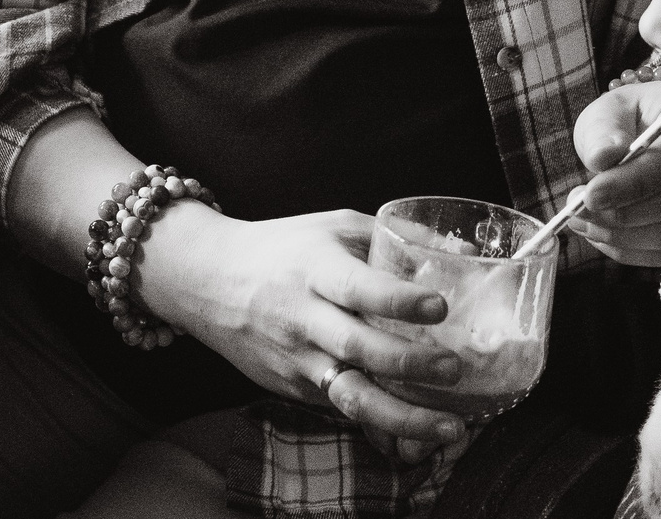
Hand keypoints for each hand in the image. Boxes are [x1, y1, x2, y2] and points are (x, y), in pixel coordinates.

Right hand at [134, 206, 475, 451]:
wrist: (206, 280)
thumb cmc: (280, 249)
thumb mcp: (329, 227)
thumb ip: (383, 240)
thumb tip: (450, 255)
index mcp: (314, 269)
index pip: (358, 288)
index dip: (399, 300)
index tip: (439, 307)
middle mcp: (303, 317)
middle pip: (358, 349)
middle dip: (411, 364)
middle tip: (454, 368)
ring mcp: (297, 359)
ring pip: (352, 397)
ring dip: (404, 418)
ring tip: (450, 427)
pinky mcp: (294, 388)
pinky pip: (344, 409)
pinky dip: (384, 423)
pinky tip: (422, 432)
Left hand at [564, 81, 660, 266]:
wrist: (647, 137)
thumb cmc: (628, 122)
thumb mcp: (609, 113)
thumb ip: (604, 132)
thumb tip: (603, 157)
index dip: (629, 184)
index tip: (590, 195)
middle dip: (624, 215)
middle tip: (578, 211)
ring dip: (624, 237)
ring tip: (582, 222)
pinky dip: (632, 251)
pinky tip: (601, 235)